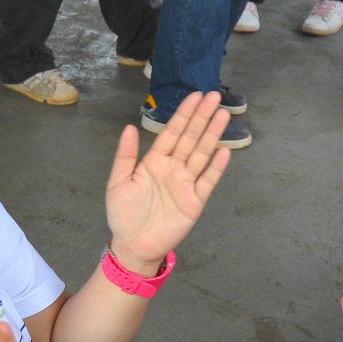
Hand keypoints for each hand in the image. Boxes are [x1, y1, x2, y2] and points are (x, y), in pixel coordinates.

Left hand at [106, 91, 231, 273]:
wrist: (133, 245)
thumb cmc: (124, 215)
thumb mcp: (118, 182)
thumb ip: (126, 156)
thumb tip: (130, 128)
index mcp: (155, 161)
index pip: (172, 132)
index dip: (184, 114)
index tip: (195, 96)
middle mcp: (173, 168)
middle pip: (190, 138)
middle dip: (202, 117)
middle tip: (214, 96)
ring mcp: (186, 184)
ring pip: (201, 154)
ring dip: (212, 135)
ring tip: (223, 115)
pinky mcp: (195, 202)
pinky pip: (207, 181)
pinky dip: (216, 167)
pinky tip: (224, 152)